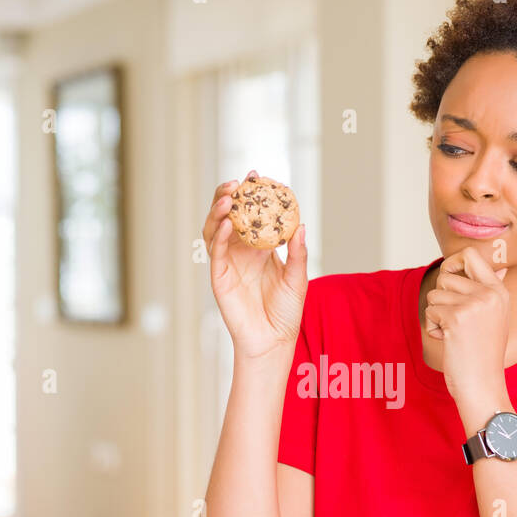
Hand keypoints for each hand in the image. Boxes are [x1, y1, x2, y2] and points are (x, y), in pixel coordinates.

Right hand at [202, 170, 307, 360]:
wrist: (273, 340)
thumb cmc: (286, 312)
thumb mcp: (298, 278)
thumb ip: (298, 253)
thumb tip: (301, 225)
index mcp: (260, 247)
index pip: (251, 213)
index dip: (252, 194)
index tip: (259, 176)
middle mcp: (240, 251)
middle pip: (227, 215)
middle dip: (229, 194)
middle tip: (238, 181)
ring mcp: (227, 262)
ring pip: (215, 229)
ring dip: (218, 210)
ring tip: (227, 196)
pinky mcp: (219, 276)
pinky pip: (216, 252)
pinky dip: (220, 235)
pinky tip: (227, 224)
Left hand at [422, 245, 509, 406]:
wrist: (483, 384)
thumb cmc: (484, 353)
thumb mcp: (497, 317)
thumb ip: (494, 290)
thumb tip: (502, 267)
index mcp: (499, 291)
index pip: (470, 254)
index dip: (452, 262)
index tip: (450, 279)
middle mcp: (489, 294)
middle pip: (446, 275)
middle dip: (440, 296)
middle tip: (452, 317)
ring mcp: (474, 305)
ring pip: (435, 294)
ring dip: (436, 314)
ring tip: (453, 333)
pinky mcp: (456, 318)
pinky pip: (430, 311)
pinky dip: (433, 327)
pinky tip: (448, 340)